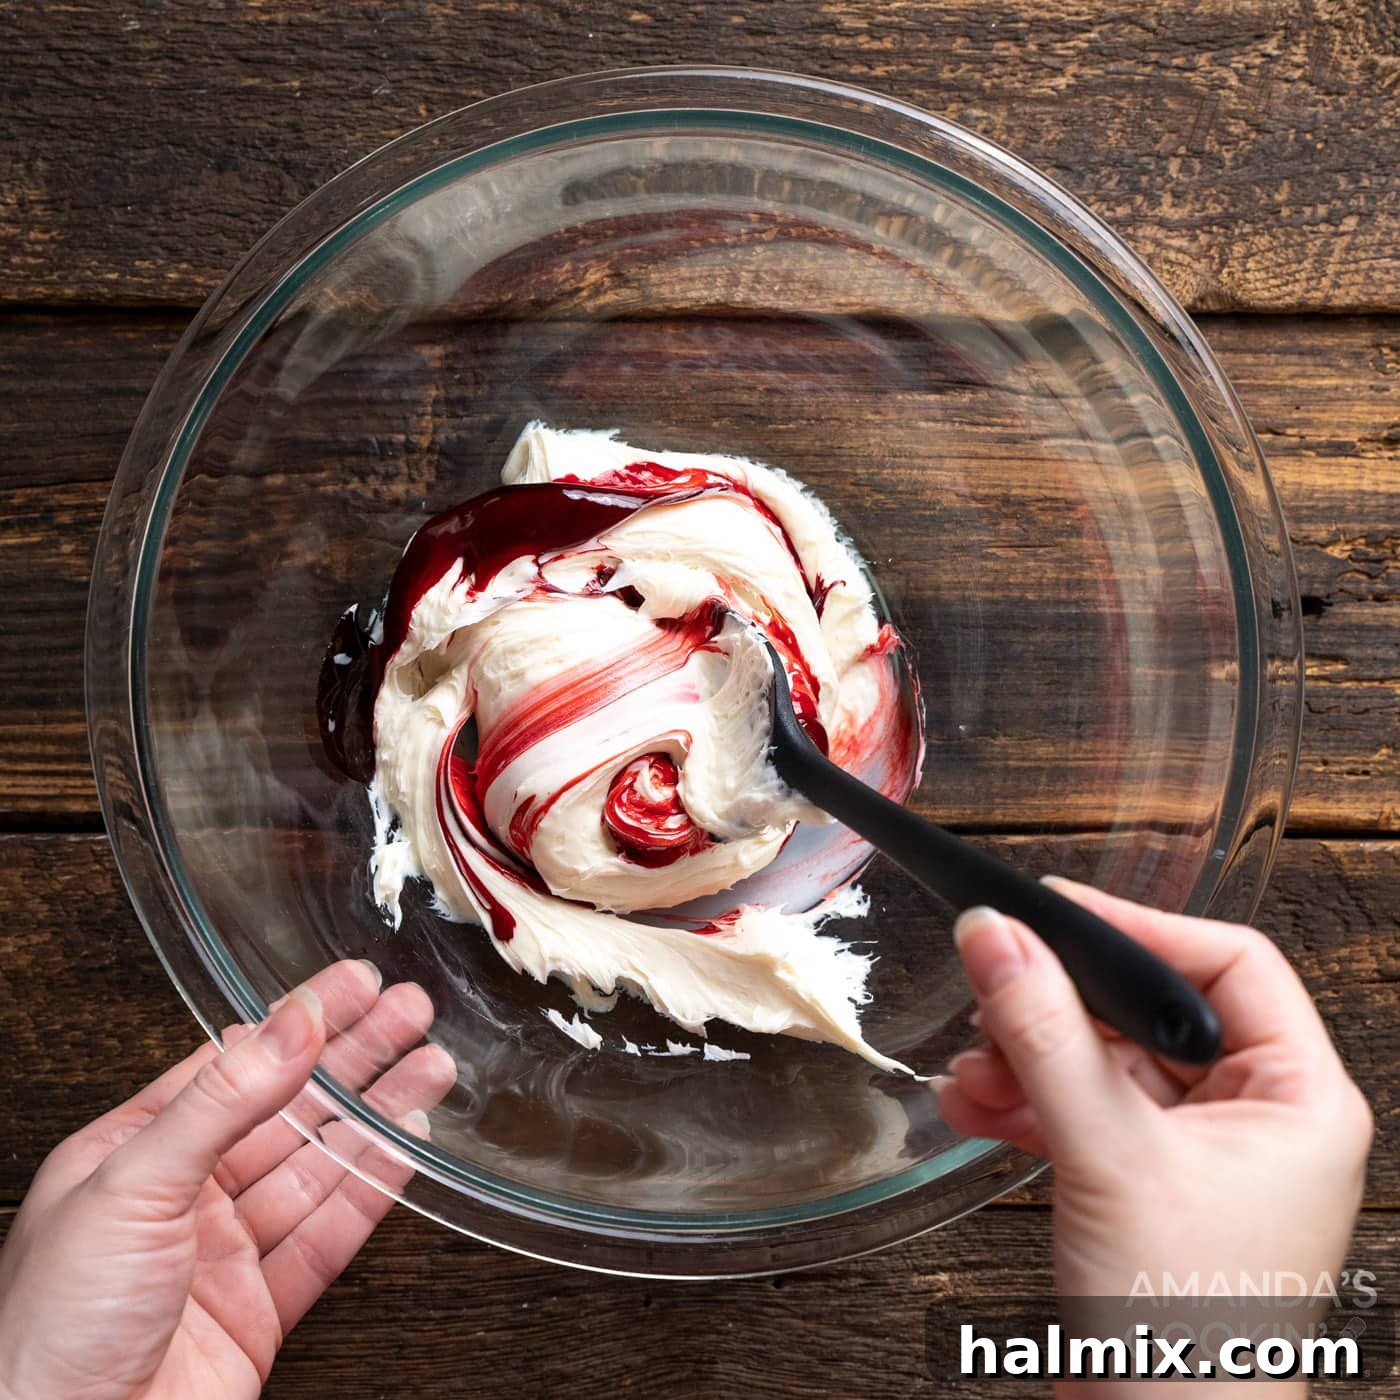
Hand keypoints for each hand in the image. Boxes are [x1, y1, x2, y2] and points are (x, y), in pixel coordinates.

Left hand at [0, 961, 455, 1399]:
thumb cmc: (45, 1334)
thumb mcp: (131, 1187)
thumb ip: (221, 1102)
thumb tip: (289, 1024)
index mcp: (132, 1154)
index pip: (234, 1063)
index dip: (299, 1018)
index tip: (352, 982)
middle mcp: (181, 1198)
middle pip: (288, 1109)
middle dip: (355, 1056)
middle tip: (410, 1011)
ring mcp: (223, 1256)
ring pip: (319, 1166)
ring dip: (378, 1115)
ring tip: (433, 1068)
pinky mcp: (260, 1311)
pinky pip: (328, 1236)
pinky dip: (373, 1190)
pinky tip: (404, 1149)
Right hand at [938, 880, 1371, 1317]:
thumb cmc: (1186, 1332)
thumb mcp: (1107, 1157)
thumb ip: (1046, 1036)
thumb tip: (997, 936)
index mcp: (1297, 1099)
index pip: (1228, 962)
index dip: (1138, 928)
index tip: (1053, 911)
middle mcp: (1256, 1118)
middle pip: (1147, 1012)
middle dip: (1059, 1010)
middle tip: (993, 993)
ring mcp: (1197, 1155)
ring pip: (1103, 1062)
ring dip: (1027, 1059)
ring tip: (971, 1072)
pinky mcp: (1143, 1186)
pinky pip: (1080, 1113)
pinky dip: (1024, 1105)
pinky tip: (972, 1107)